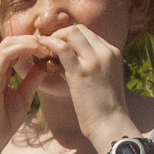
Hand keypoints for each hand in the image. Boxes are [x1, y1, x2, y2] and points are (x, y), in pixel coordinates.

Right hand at [0, 35, 53, 148]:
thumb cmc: (5, 122)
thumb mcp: (24, 95)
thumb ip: (32, 78)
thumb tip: (45, 64)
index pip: (10, 48)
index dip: (29, 44)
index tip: (47, 49)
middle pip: (8, 42)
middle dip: (29, 39)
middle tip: (49, 44)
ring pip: (7, 44)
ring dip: (28, 42)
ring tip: (45, 47)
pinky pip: (6, 55)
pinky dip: (23, 49)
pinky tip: (38, 52)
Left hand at [37, 24, 132, 150]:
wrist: (111, 124)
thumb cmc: (104, 109)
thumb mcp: (102, 81)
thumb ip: (88, 68)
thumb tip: (65, 64)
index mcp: (112, 53)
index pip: (89, 34)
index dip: (71, 37)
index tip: (59, 45)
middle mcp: (106, 52)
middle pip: (79, 29)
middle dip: (61, 34)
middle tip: (48, 45)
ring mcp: (94, 60)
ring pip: (70, 33)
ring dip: (54, 37)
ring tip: (43, 47)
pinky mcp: (81, 71)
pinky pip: (62, 48)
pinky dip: (49, 44)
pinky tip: (40, 49)